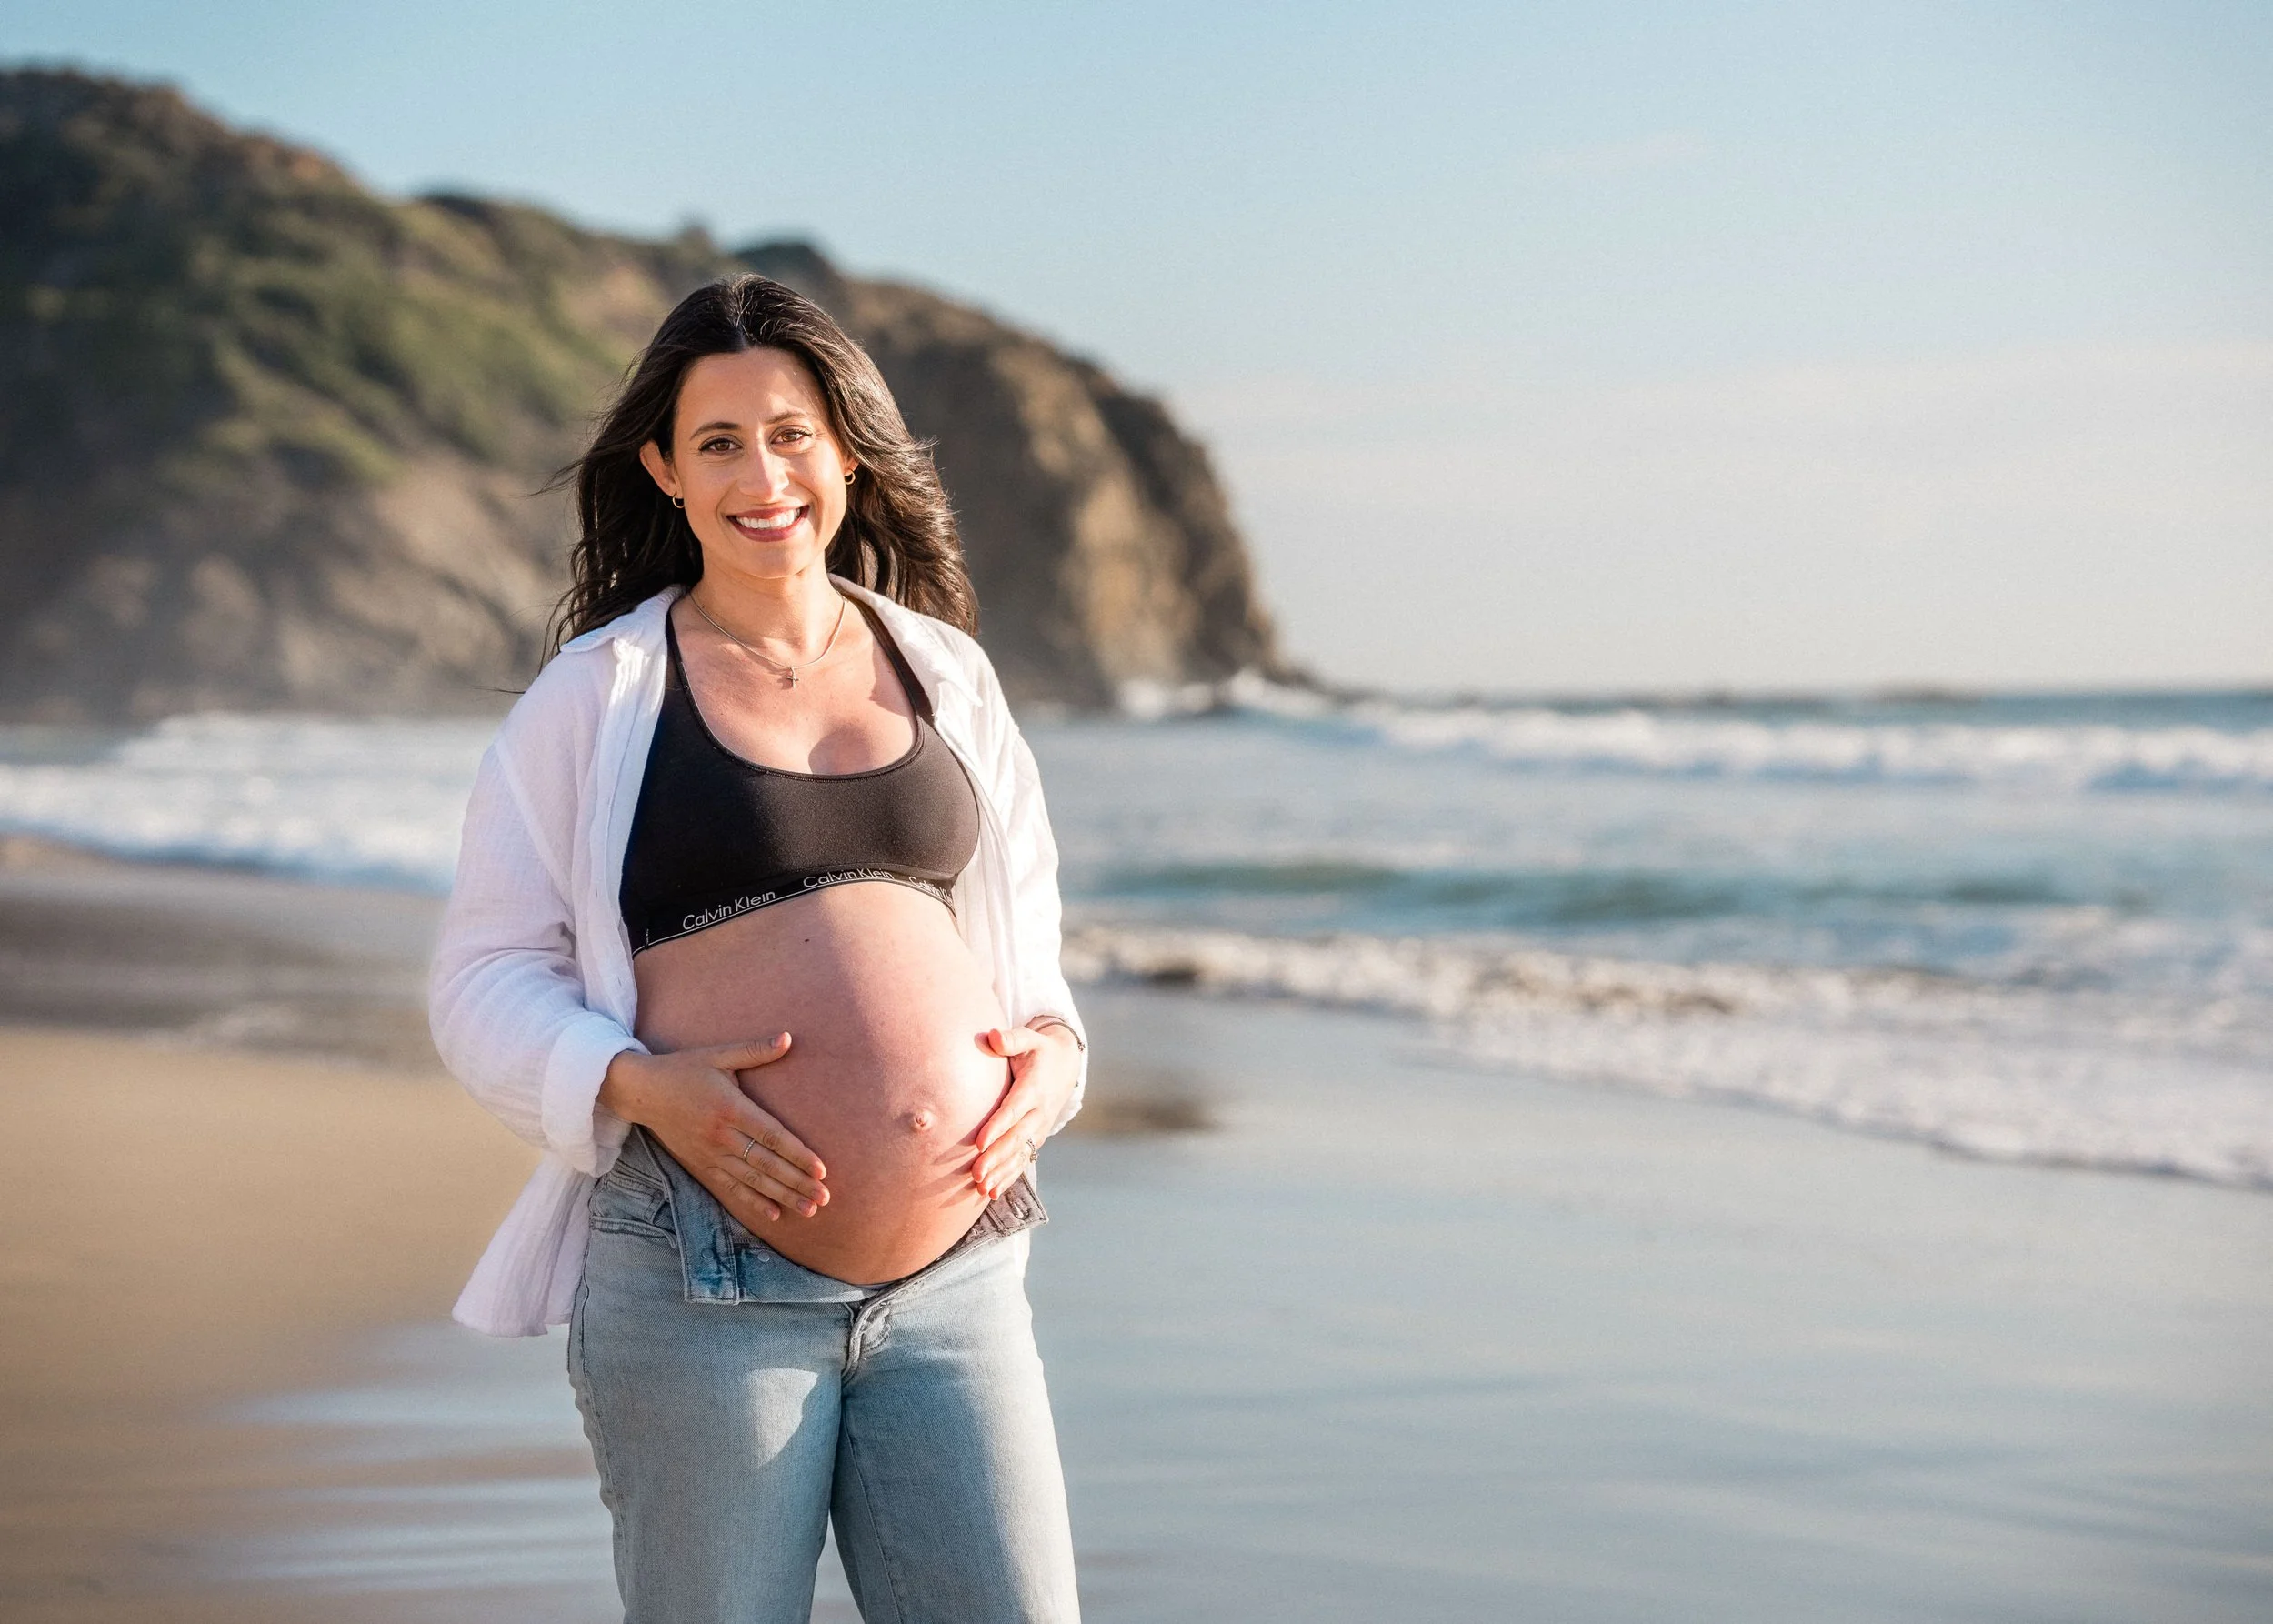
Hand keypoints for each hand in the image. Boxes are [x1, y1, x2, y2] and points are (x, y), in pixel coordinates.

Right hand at [598, 1035, 828, 1228]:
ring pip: (752, 1180)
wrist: (643, 1092)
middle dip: (798, 1182)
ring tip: (809, 1209)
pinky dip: (752, 1202)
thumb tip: (788, 1037)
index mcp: (731, 1108)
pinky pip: (731, 1187)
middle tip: (825, 1197)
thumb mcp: (719, 1054)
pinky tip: (774, 1214)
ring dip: (782, 1196)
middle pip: (767, 1164)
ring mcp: (711, 1154)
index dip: (798, 1155)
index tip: (821, 1169)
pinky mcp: (701, 1165)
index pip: (772, 1136)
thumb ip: (755, 1050)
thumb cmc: (685, 1069)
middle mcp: (722, 1136)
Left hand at [971, 1022, 1080, 1199]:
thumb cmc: (1038, 1050)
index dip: (998, 1126)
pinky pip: (1023, 1160)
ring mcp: (1039, 1127)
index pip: (1014, 1110)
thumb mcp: (1030, 1038)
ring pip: (1019, 1154)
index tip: (980, 1143)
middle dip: (997, 1157)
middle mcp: (1039, 1112)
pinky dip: (1009, 1177)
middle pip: (1016, 1138)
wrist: (1065, 1065)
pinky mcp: (1036, 1137)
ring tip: (983, 1189)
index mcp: (1034, 1088)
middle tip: (977, 1174)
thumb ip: (1011, 1039)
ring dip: (1002, 1172)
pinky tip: (992, 1193)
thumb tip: (992, 1036)